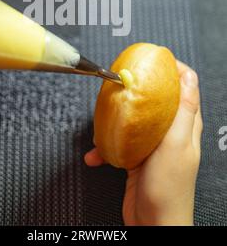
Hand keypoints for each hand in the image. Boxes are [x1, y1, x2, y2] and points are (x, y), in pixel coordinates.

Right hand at [85, 61, 202, 225]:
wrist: (153, 224)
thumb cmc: (168, 187)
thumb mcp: (177, 144)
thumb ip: (183, 111)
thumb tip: (188, 77)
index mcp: (186, 125)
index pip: (186, 85)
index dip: (172, 68)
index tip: (153, 58)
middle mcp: (171, 132)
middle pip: (156, 98)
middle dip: (139, 87)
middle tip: (122, 81)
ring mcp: (153, 145)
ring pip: (134, 118)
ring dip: (117, 117)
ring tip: (103, 116)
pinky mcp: (136, 157)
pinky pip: (119, 143)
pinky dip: (105, 147)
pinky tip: (95, 154)